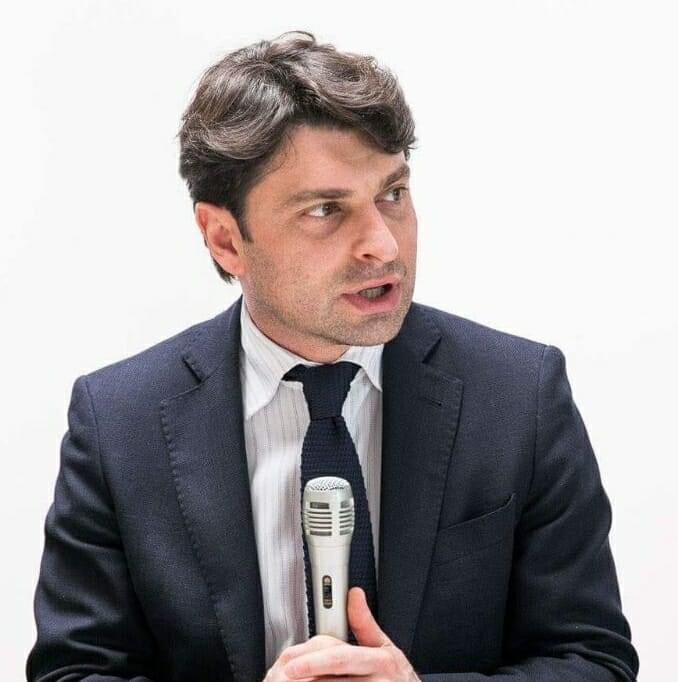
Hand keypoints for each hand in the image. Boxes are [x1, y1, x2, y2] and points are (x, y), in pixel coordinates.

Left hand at [264, 586, 420, 680]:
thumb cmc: (398, 680)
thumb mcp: (386, 648)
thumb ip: (365, 624)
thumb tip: (354, 594)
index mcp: (380, 661)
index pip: (340, 658)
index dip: (312, 661)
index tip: (290, 664)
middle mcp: (377, 680)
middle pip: (329, 680)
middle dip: (304, 676)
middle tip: (281, 677)